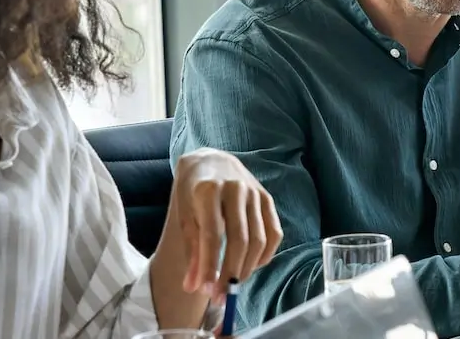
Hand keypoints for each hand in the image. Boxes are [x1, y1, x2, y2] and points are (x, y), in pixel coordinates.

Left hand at [172, 148, 282, 292]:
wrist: (212, 162)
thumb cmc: (194, 194)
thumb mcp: (185, 218)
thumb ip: (191, 252)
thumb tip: (194, 288)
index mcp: (208, 190)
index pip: (212, 234)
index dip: (210, 265)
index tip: (207, 290)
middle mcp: (235, 188)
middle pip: (239, 239)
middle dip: (230, 272)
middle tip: (222, 296)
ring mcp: (255, 193)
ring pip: (258, 239)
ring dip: (247, 268)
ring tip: (233, 284)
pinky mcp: (268, 199)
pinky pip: (274, 233)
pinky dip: (265, 255)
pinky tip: (251, 266)